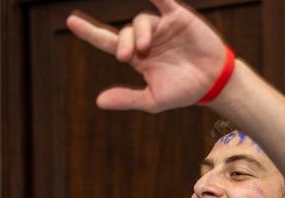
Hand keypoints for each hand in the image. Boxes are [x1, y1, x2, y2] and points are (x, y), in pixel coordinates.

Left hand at [66, 0, 227, 111]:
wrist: (213, 83)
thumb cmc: (184, 92)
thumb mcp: (153, 100)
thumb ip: (127, 98)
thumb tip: (99, 101)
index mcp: (137, 58)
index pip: (108, 42)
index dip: (89, 32)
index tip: (71, 22)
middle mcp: (146, 39)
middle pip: (124, 33)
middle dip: (123, 42)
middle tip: (126, 57)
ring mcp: (161, 26)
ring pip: (140, 20)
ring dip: (139, 33)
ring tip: (145, 48)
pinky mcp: (177, 17)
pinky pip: (163, 0)